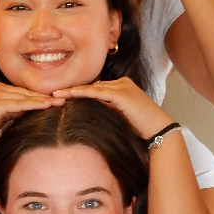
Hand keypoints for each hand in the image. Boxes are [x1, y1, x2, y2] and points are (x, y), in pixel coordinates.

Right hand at [0, 83, 63, 149]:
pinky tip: (47, 105)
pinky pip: (20, 103)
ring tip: (61, 102)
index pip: (24, 93)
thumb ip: (13, 111)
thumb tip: (29, 111)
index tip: (57, 100)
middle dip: (46, 96)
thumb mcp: (0, 116)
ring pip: (25, 97)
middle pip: (27, 93)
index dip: (41, 97)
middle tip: (65, 97)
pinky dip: (34, 104)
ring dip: (44, 99)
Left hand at [51, 77, 171, 141]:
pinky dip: (82, 93)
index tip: (62, 96)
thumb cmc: (141, 128)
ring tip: (55, 94)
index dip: (78, 92)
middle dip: (72, 90)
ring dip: (72, 91)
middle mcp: (121, 83)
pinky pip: (97, 91)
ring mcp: (122, 86)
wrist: (159, 130)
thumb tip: (88, 114)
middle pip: (91, 85)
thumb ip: (106, 110)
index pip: (95, 88)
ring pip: (92, 87)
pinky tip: (69, 95)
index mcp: (121, 87)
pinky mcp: (122, 93)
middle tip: (53, 93)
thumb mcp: (119, 116)